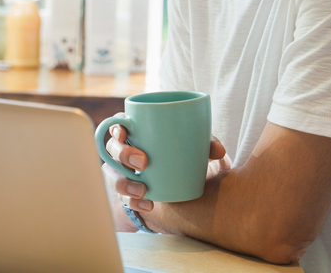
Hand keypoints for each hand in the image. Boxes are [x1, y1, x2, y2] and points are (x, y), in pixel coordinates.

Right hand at [102, 116, 226, 231]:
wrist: (182, 187)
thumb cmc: (183, 156)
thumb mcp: (194, 148)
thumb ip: (205, 144)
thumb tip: (218, 149)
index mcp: (136, 133)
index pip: (117, 124)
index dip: (116, 128)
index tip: (124, 133)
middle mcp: (124, 151)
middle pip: (112, 148)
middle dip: (122, 154)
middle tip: (143, 162)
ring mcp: (123, 172)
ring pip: (112, 175)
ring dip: (123, 183)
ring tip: (142, 190)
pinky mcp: (128, 193)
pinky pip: (123, 198)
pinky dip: (134, 203)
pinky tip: (148, 205)